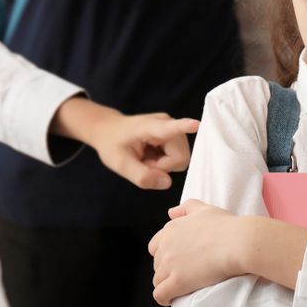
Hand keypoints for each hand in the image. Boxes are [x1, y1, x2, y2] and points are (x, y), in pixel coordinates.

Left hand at [51, 97, 198, 188]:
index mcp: (149, 127)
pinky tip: (152, 155)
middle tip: (144, 163)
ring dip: (163, 166)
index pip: (170, 128)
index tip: (196, 124)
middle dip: (163, 167)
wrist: (109, 130)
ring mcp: (174, 129)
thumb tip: (167, 183)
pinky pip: (179, 158)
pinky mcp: (176, 135)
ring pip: (181, 159)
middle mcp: (167, 123)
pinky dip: (165, 163)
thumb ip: (141, 176)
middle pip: (181, 157)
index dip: (185, 127)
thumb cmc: (113, 144)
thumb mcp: (119, 164)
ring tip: (147, 158)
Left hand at [148, 199, 306, 305]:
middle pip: (157, 264)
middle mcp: (166, 246)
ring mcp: (170, 265)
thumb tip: (170, 212)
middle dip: (167, 270)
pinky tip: (173, 298)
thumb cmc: (227, 226)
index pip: (155, 246)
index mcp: (171, 229)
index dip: (166, 254)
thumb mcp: (205, 209)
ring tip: (182, 287)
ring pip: (157, 280)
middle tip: (185, 273)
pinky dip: (164, 298)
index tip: (178, 260)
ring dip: (167, 284)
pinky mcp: (177, 282)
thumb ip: (186, 208)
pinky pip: (160, 295)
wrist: (239, 242)